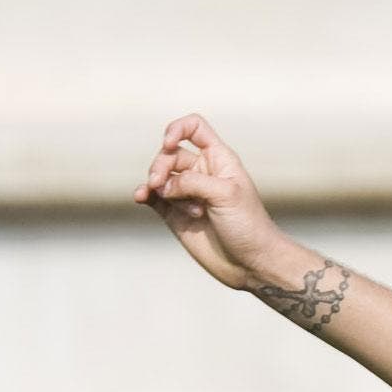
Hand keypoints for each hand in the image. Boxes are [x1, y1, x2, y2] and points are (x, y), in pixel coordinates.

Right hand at [136, 114, 292, 291]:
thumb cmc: (248, 226)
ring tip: (171, 201)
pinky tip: (140, 197)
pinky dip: (144, 194)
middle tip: (160, 184)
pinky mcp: (175, 214)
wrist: (250, 263)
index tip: (169, 143)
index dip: (177, 129)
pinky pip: (153, 197)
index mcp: (219, 159)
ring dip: (158, 184)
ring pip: (160, 176)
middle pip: (170, 154)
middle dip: (161, 165)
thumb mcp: (226, 194)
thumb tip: (161, 184)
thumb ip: (192, 181)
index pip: (194, 128)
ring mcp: (187, 193)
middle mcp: (202, 172)